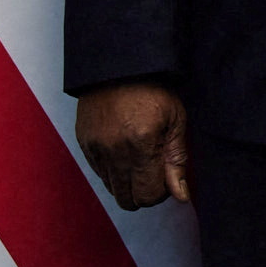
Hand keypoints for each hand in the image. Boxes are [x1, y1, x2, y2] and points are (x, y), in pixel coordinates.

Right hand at [75, 81, 191, 209]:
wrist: (120, 66)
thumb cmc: (154, 91)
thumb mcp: (176, 121)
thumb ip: (178, 161)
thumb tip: (182, 197)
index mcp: (142, 145)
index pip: (149, 195)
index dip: (162, 191)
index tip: (166, 175)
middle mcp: (115, 152)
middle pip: (128, 200)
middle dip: (144, 193)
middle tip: (154, 171)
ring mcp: (96, 149)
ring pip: (112, 190)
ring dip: (128, 183)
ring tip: (140, 159)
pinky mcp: (84, 144)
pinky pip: (99, 174)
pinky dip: (113, 171)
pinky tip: (124, 151)